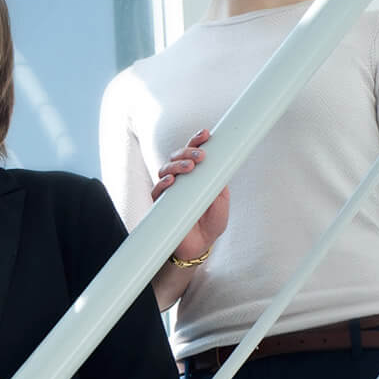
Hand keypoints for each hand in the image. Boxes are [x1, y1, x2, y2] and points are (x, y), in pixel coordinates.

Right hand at [150, 128, 227, 263]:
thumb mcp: (222, 200)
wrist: (201, 245)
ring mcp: (169, 190)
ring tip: (190, 167)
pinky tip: (171, 180)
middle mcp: (181, 179)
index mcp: (196, 174)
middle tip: (201, 155)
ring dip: (177, 164)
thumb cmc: (211, 221)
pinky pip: (157, 190)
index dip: (197, 141)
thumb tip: (216, 167)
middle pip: (177, 156)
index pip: (193, 152)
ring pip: (166, 169)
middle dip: (188, 151)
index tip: (206, 134)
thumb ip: (218, 184)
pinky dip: (163, 183)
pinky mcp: (160, 204)